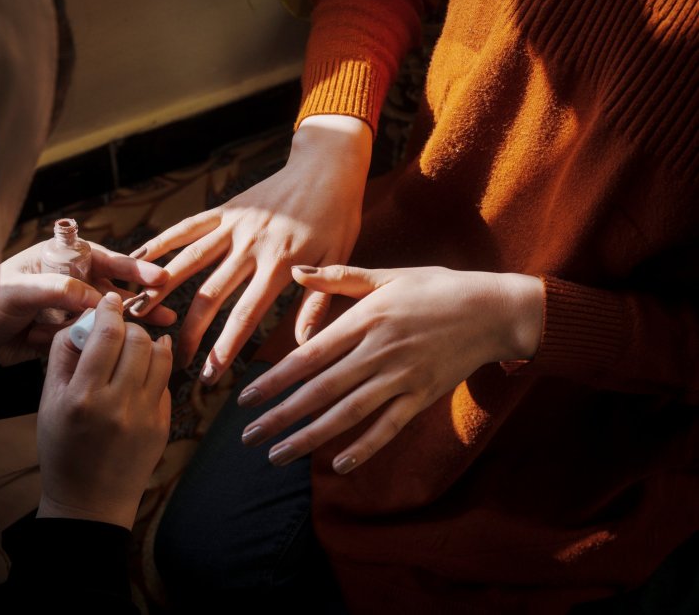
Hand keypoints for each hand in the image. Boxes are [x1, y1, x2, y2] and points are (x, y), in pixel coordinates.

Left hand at [0, 240, 176, 365]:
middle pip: (114, 288)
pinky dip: (110, 341)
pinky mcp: (67, 335)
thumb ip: (59, 290)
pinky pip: (94, 338)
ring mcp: (71, 310)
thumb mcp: (21, 290)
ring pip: (109, 315)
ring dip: (134, 320)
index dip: (132, 268)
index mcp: (62, 260)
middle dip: (142, 296)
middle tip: (168, 302)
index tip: (157, 277)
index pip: (104, 260)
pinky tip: (132, 347)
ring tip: (163, 325)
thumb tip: (96, 299)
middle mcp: (72, 282)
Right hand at [36, 292, 172, 528]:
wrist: (90, 502)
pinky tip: (143, 370)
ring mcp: (145, 416)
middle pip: (137, 340)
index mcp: (83, 397)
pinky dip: (156, 367)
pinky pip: (165, 381)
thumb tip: (84, 320)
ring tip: (134, 346)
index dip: (110, 310)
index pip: (107, 334)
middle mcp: (117, 405)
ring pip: (160, 356)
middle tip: (118, 329)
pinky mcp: (162, 425)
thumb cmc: (62, 450)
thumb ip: (63, 356)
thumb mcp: (48, 402)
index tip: (109, 301)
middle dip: (128, 326)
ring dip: (148, 342)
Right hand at [129, 115, 372, 382]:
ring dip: (161, 289)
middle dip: (190, 332)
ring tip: (138, 313)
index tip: (209, 376)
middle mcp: (251, 246)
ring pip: (189, 261)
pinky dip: (162, 242)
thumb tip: (303, 347)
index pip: (246, 315)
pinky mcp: (226, 210)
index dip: (225, 348)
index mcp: (280, 264)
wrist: (327, 166)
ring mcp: (234, 225)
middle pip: (210, 295)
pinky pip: (188, 227)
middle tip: (176, 361)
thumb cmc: (338, 217)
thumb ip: (317, 304)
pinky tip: (137, 257)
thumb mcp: (338, 260)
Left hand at [238, 265, 542, 473]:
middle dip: (281, 416)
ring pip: (347, 414)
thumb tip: (296, 272)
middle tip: (247, 436)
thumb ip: (339, 278)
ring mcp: (401, 377)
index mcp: (364, 320)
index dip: (275, 380)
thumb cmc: (436, 288)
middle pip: (320, 390)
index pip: (308, 357)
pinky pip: (389, 427)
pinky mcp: (422, 396)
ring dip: (310, 438)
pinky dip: (365, 448)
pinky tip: (339, 467)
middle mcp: (377, 352)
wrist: (493, 310)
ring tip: (277, 456)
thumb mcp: (386, 276)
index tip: (245, 398)